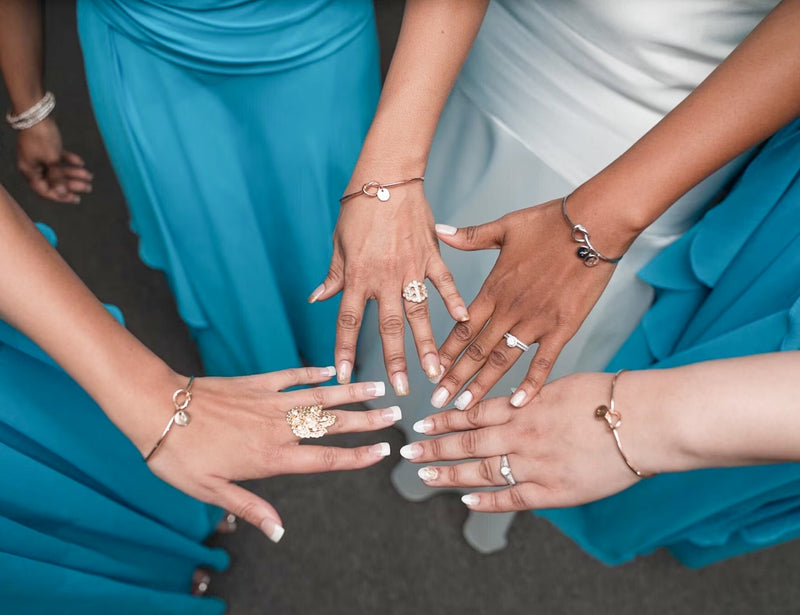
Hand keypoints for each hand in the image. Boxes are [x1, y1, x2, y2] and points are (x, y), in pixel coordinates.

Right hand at [16, 117, 91, 202]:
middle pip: (54, 181)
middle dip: (72, 185)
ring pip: (58, 170)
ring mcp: (39, 156)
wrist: (36, 113)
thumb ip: (57, 178)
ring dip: (74, 173)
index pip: (45, 191)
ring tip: (89, 176)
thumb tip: (62, 194)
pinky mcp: (45, 147)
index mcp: (30, 171)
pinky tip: (81, 162)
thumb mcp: (52, 159)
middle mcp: (33, 166)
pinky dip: (69, 161)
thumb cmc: (42, 137)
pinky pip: (58, 158)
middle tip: (88, 187)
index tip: (76, 199)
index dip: (61, 197)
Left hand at [144, 367, 397, 541]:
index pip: (324, 458)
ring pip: (320, 396)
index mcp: (270, 457)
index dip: (357, 456)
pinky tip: (331, 370)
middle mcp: (277, 427)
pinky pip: (292, 376)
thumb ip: (250, 508)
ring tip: (377, 388)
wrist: (158, 409)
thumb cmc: (180, 455)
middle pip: (331, 424)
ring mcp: (269, 401)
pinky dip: (313, 373)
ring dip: (350, 393)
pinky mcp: (257, 383)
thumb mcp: (211, 491)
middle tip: (395, 413)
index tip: (383, 451)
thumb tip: (279, 531)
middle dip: (367, 420)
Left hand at [310, 181, 467, 394]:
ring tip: (434, 371)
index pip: (348, 321)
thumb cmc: (359, 209)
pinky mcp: (431, 256)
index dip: (345, 350)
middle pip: (388, 327)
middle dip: (393, 361)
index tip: (345, 376)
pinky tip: (463, 322)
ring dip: (426, 344)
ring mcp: (410, 269)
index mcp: (357, 276)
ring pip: (419, 314)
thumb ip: (333, 275)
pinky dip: (454, 301)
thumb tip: (316, 298)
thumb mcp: (338, 243)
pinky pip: (444, 283)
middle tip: (399, 390)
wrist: (387, 177)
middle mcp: (384, 278)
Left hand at [400, 372, 674, 511]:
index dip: (444, 420)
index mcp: (524, 405)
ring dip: (450, 474)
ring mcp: (536, 463)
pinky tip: (467, 501)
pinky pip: (513, 498)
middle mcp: (522, 433)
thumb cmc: (608, 397)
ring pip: (482, 470)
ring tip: (424, 476)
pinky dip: (488, 501)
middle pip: (468, 442)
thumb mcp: (560, 385)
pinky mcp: (555, 490)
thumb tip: (509, 402)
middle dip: (434, 447)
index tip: (421, 423)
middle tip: (408, 451)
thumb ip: (530, 398)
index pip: (472, 413)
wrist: (644, 420)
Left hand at [430, 198, 621, 410]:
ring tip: (462, 408)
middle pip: (475, 349)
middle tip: (435, 402)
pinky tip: (517, 404)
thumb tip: (440, 230)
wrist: (593, 224)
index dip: (444, 350)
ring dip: (480, 385)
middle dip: (453, 377)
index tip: (429, 370)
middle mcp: (509, 309)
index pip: (461, 326)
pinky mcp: (562, 328)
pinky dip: (530, 384)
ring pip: (501, 360)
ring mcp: (535, 321)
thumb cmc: (550, 222)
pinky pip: (543, 361)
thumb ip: (470, 236)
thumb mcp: (504, 226)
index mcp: (494, 288)